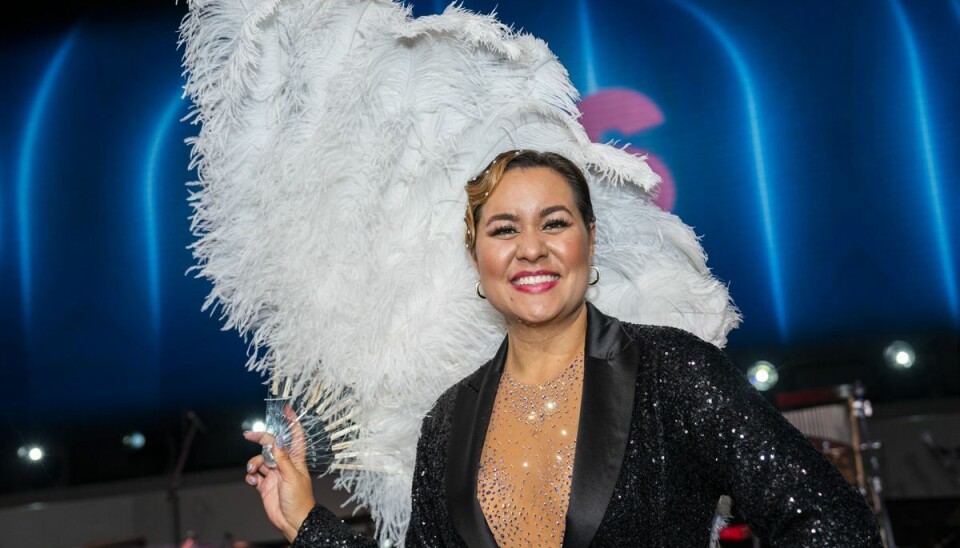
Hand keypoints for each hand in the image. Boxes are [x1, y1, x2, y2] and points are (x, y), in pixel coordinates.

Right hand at [244, 406, 315, 541]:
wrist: (293, 521)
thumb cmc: (299, 499)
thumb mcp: (291, 476)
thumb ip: (282, 458)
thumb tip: (277, 440)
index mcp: (295, 459)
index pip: (295, 436)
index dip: (292, 422)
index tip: (287, 409)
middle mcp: (284, 464)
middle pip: (271, 446)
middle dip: (260, 440)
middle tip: (249, 435)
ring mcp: (274, 474)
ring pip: (259, 460)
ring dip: (253, 463)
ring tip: (252, 471)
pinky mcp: (265, 486)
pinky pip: (254, 476)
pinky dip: (250, 476)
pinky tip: (252, 480)